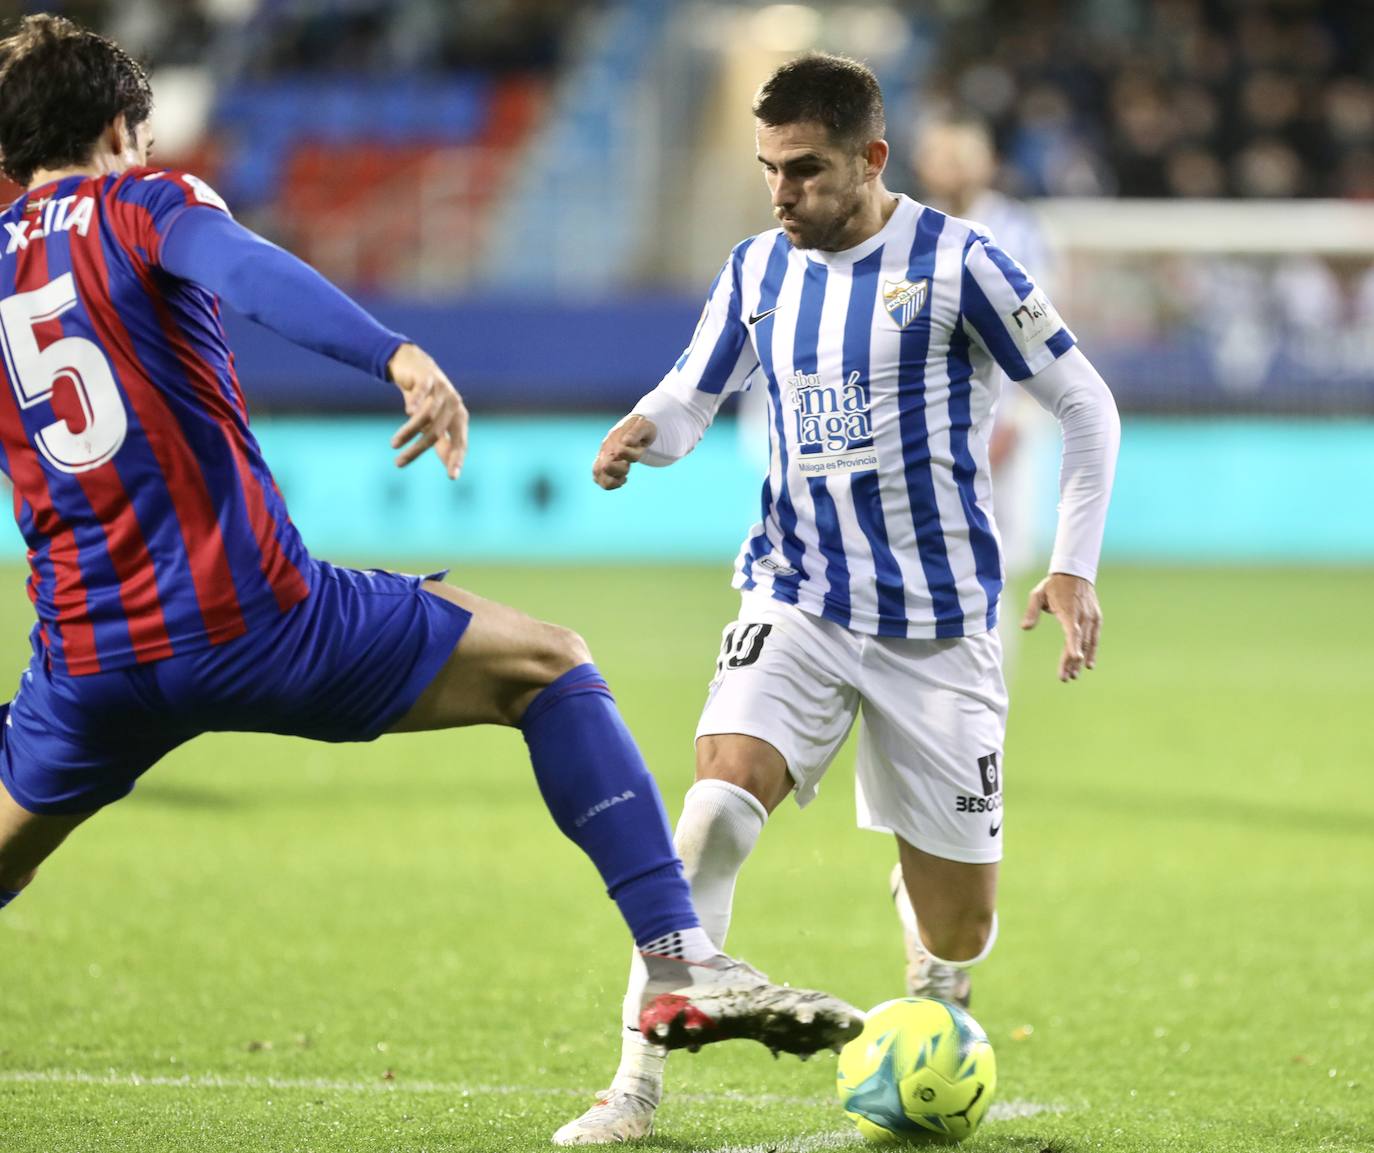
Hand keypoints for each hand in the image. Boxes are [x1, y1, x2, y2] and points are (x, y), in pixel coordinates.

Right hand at [387, 343, 467, 478]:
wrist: (413, 366)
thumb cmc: (427, 401)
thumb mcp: (435, 424)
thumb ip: (444, 445)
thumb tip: (454, 474)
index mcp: (459, 418)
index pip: (460, 442)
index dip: (456, 459)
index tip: (452, 477)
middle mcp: (454, 404)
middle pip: (437, 433)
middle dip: (417, 450)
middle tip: (398, 464)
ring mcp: (442, 390)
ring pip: (426, 416)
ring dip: (408, 432)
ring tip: (394, 444)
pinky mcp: (427, 377)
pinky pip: (423, 391)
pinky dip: (416, 401)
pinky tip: (408, 411)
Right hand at [592, 413, 656, 489]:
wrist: (636, 426)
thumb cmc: (642, 427)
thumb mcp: (643, 426)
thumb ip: (635, 432)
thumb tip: (627, 442)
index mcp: (615, 437)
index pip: (620, 452)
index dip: (631, 455)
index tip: (638, 451)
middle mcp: (606, 448)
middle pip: (605, 467)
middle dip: (621, 470)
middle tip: (628, 466)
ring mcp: (602, 455)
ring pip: (598, 474)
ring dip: (613, 481)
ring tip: (624, 478)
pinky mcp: (602, 462)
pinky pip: (597, 478)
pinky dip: (609, 484)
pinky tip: (620, 480)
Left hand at [1021, 572, 1101, 682]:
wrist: (1075, 572)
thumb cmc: (1053, 585)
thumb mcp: (1037, 594)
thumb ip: (1031, 611)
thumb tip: (1024, 628)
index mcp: (1068, 610)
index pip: (1072, 631)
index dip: (1074, 645)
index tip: (1075, 659)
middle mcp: (1083, 615)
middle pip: (1078, 642)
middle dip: (1072, 661)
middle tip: (1065, 678)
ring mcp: (1091, 617)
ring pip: (1087, 642)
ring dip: (1081, 660)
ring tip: (1073, 676)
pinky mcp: (1096, 618)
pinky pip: (1094, 638)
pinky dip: (1092, 651)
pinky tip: (1088, 665)